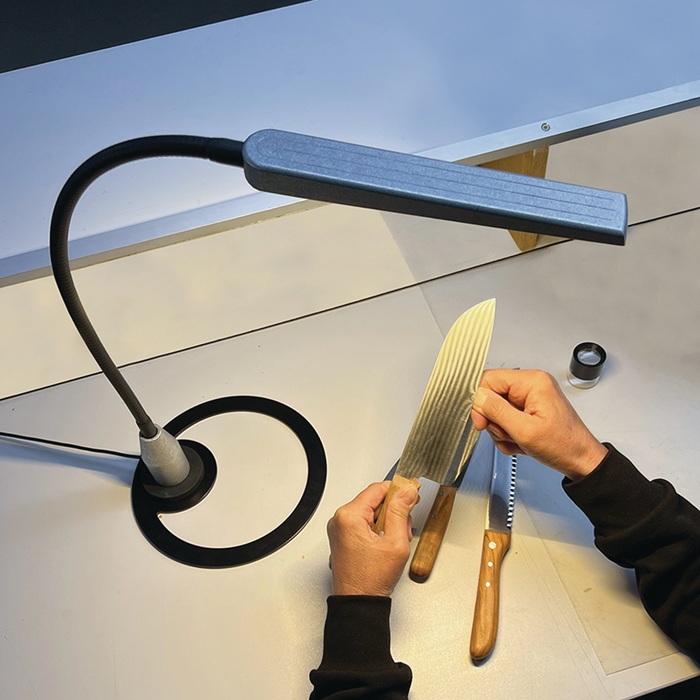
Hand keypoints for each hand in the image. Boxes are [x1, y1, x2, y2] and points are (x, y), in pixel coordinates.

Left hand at [327, 481, 419, 596]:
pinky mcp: (343, 537)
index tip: (411, 493)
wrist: (358, 604)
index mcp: (349, 517)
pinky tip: (385, 545)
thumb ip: (401, 512)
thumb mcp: (395, 543)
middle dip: (393, 512)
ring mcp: (340, 529)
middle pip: (374, 501)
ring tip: (393, 542)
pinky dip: (378, 530)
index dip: (397, 490)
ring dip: (387, 522)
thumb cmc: (370, 581)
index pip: (377, 489)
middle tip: (404, 528)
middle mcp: (340, 520)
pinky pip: (364, 524)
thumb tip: (406, 491)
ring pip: (371, 513)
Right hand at [471, 369, 606, 480]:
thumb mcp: (525, 431)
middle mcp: (531, 385)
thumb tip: (477, 397)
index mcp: (532, 382)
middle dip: (494, 420)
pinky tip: (521, 441)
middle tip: (507, 434)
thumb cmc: (564, 445)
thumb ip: (497, 411)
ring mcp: (530, 397)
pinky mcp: (528, 409)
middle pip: (491, 395)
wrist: (580, 461)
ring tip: (518, 439)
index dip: (480, 401)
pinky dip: (508, 433)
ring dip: (502, 430)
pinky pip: (505, 418)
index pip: (489, 379)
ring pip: (496, 410)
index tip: (482, 421)